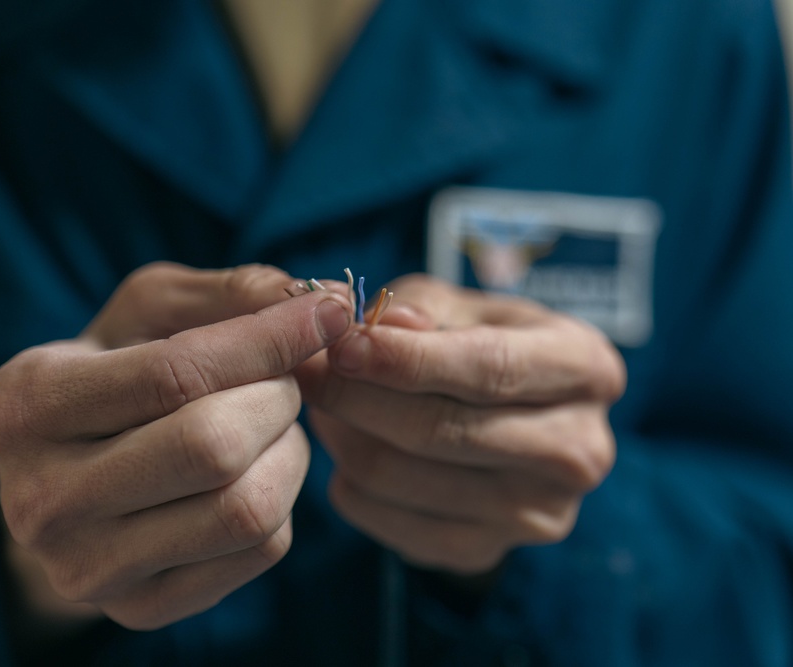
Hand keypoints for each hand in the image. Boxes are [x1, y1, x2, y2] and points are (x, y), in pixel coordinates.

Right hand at [0, 263, 352, 629]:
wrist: (64, 480)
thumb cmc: (113, 374)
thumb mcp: (145, 313)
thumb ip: (225, 294)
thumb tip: (326, 300)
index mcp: (25, 406)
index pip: (174, 374)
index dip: (268, 339)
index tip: (329, 313)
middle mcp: (43, 498)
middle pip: (213, 447)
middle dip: (278, 398)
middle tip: (285, 380)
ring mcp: (87, 567)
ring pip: (246, 508)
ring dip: (289, 452)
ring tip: (274, 425)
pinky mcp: (138, 608)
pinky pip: (258, 552)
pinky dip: (283, 501)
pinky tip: (258, 472)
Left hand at [295, 274, 624, 573]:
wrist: (510, 415)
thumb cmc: (481, 342)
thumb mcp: (462, 305)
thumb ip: (422, 307)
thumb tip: (386, 324)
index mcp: (586, 369)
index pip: (488, 368)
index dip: (406, 359)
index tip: (340, 345)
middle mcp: (579, 450)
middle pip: (443, 430)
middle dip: (357, 397)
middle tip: (305, 371)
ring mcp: (539, 512)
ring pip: (405, 477)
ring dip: (345, 437)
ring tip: (323, 405)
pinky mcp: (492, 551)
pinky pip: (394, 526)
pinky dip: (353, 487)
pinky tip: (347, 451)